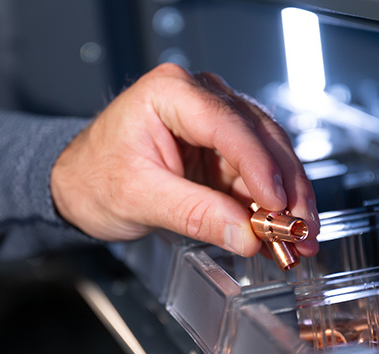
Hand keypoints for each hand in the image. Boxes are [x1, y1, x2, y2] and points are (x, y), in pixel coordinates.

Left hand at [50, 63, 318, 256]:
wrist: (77, 185)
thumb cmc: (93, 177)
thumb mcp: (138, 198)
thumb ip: (194, 213)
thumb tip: (245, 234)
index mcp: (171, 92)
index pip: (227, 124)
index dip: (260, 166)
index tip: (280, 204)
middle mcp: (199, 97)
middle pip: (259, 137)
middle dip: (286, 187)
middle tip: (301, 228)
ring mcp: (215, 122)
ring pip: (268, 156)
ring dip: (288, 198)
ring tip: (301, 237)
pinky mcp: (222, 150)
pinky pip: (257, 174)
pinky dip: (273, 204)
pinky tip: (284, 231)